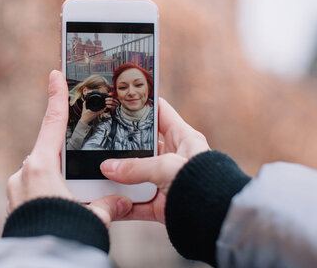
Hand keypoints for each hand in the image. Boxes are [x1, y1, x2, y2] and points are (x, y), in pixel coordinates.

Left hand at [6, 70, 132, 226]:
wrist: (35, 264)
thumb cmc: (62, 234)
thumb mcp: (92, 217)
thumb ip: (108, 205)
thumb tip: (123, 201)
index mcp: (41, 167)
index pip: (52, 124)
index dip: (56, 96)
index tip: (54, 73)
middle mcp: (23, 174)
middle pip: (48, 154)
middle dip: (64, 158)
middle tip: (79, 169)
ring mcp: (15, 190)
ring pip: (39, 175)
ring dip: (56, 182)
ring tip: (73, 200)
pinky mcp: (13, 206)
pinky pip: (32, 192)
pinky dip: (46, 195)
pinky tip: (59, 209)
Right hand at [100, 97, 209, 223]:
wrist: (216, 217)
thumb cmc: (203, 182)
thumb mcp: (166, 166)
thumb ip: (135, 167)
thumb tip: (108, 168)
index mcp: (182, 138)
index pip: (160, 112)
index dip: (144, 104)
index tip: (123, 100)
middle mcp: (174, 158)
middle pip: (142, 147)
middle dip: (124, 147)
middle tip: (103, 141)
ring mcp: (166, 182)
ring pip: (136, 176)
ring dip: (120, 178)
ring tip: (99, 174)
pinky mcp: (162, 205)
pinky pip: (136, 203)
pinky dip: (123, 204)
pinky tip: (109, 200)